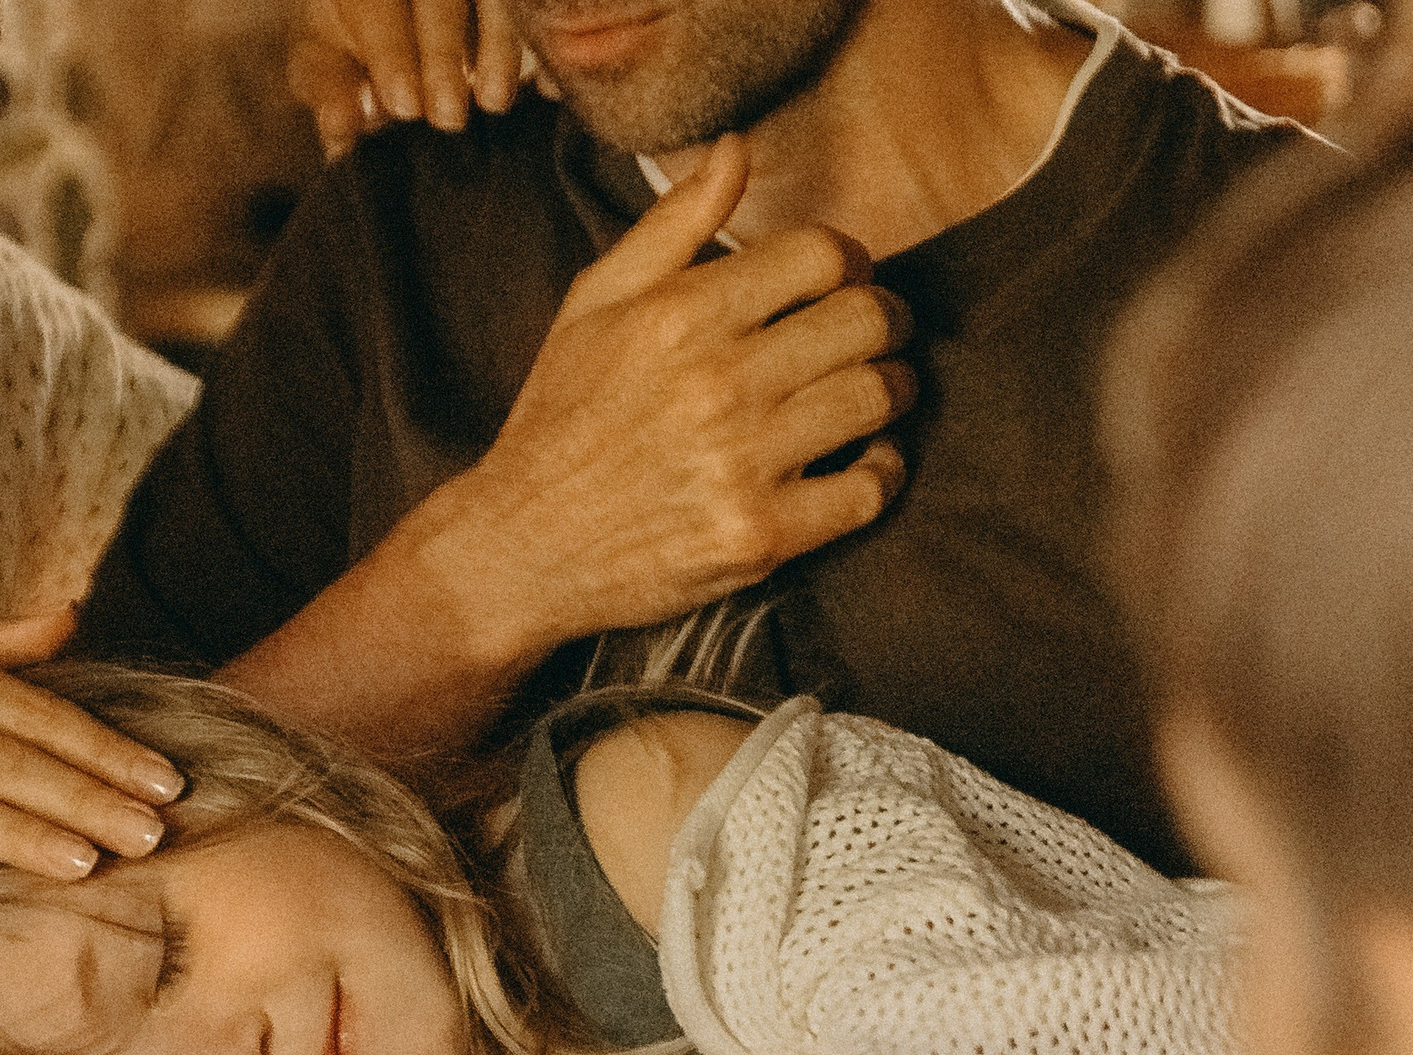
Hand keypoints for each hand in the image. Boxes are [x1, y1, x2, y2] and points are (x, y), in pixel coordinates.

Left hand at [291, 0, 524, 155]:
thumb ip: (329, 86)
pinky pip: (525, 8)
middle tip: (448, 117)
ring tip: (495, 102)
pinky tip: (544, 84)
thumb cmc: (353, 28)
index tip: (405, 106)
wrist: (391, 3)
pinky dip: (534, 43)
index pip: (373, 4)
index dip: (390, 52)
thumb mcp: (326, 49)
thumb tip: (340, 133)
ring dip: (498, 47)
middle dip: (441, 55)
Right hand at [423, 136, 914, 661]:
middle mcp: (716, 384)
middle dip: (885, 321)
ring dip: (892, 390)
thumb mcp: (594, 304)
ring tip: (872, 394)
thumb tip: (737, 150)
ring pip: (877, 398)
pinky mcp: (759, 536)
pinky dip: (883, 470)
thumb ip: (672, 225)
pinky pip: (868, 490)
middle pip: (865, 321)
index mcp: (679, 316)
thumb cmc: (561, 420)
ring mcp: (741, 464)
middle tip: (873, 336)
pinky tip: (863, 461)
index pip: (822, 255)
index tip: (841, 284)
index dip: (849, 262)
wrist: (521, 546)